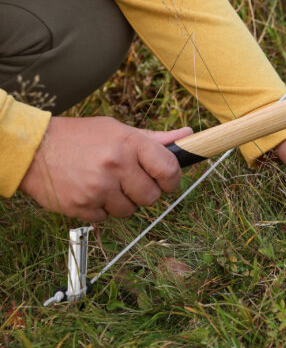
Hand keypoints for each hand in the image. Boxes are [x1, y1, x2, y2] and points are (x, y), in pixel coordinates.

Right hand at [19, 117, 191, 221]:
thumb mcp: (119, 129)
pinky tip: (92, 192)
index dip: (173, 179)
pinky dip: (103, 209)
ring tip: (109, 185)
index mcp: (129, 143)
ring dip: (124, 202)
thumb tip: (188, 134)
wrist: (35, 149)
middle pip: (152, 196)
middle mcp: (116, 166)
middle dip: (147, 192)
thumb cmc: (82, 137)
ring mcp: (98, 188)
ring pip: (131, 210)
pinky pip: (107, 218)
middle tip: (132, 182)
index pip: (169, 169)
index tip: (168, 180)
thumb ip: (155, 139)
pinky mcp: (82, 206)